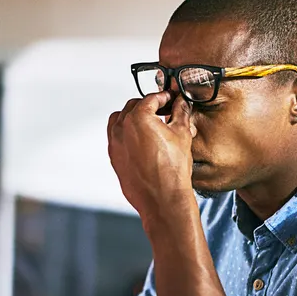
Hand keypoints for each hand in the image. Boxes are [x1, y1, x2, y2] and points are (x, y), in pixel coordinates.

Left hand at [107, 91, 197, 216]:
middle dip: (149, 105)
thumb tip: (181, 104)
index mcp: (138, 117)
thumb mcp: (182, 134)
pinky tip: (141, 140)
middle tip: (164, 110)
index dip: (164, 97)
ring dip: (134, 117)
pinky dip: (126, 133)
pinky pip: (116, 137)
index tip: (171, 99)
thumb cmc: (172, 170)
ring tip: (150, 124)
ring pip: (120, 120)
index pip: (151, 98)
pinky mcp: (113, 157)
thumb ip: (180, 113)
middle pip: (134, 106)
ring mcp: (115, 143)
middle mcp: (121, 128)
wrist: (162, 198)